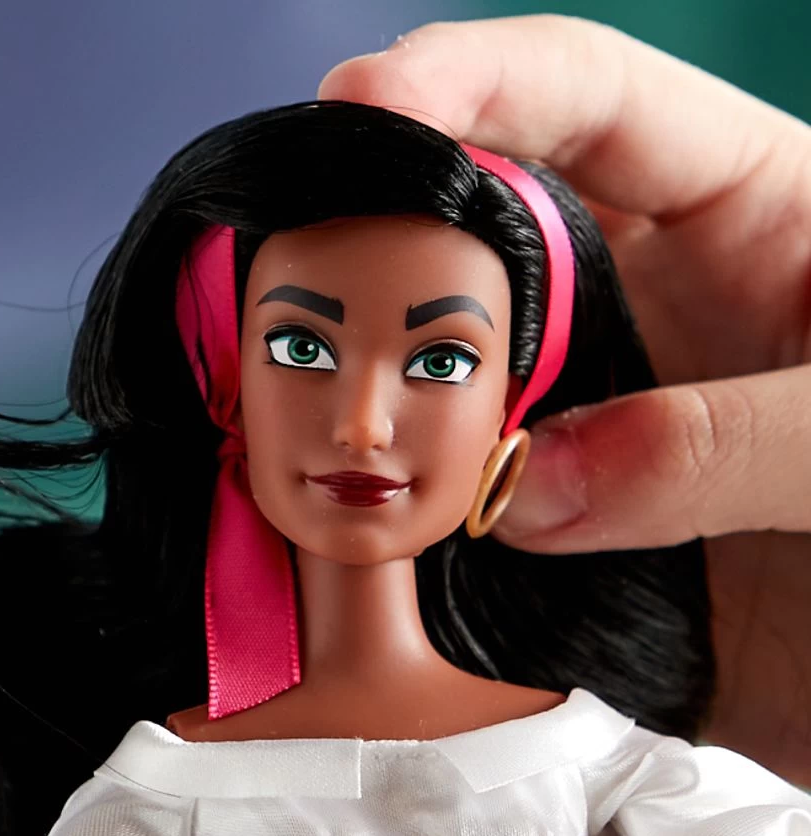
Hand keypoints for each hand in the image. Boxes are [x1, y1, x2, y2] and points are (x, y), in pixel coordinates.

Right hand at [319, 16, 810, 782]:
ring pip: (462, 381)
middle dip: (386, 234)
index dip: (469, 81)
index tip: (365, 104)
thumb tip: (542, 481)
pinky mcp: (579, 535)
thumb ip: (725, 443)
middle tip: (305, 265)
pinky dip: (426, 526)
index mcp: (749, 220)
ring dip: (397, 398)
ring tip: (320, 404)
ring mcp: (604, 424)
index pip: (587, 101)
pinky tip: (385, 529)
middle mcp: (656, 311)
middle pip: (488, 234)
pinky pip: (478, 516)